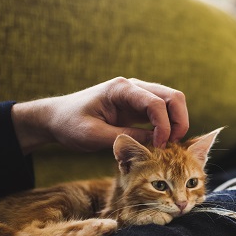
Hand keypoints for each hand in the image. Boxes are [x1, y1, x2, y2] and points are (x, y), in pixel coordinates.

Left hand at [11, 77, 188, 153]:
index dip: (164, 125)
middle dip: (179, 121)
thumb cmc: (70, 124)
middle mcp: (133, 88)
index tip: (159, 146)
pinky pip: (163, 112)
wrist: (56, 118)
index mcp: (121, 89)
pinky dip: (168, 126)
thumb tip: (155, 144)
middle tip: (173, 145)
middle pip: (173, 97)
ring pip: (172, 102)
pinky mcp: (138, 107)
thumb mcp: (94, 136)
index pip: (156, 102)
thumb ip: (125, 138)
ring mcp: (137, 96)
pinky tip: (162, 142)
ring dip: (176, 123)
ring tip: (168, 145)